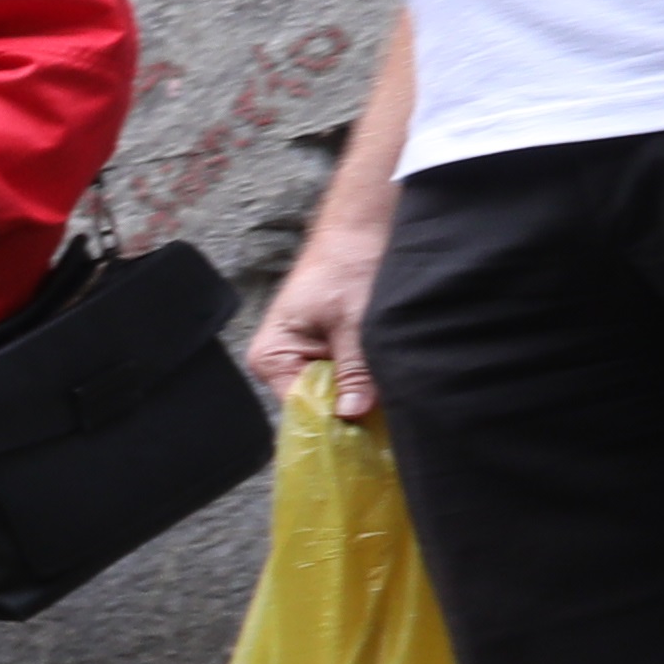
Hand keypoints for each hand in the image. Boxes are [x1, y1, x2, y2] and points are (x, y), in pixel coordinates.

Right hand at [248, 215, 384, 419]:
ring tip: (391, 392)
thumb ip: (355, 369)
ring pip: (337, 393)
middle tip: (389, 412)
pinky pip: (346, 379)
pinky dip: (368, 380)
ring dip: (364, 391)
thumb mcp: (356, 322)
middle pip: (319, 404)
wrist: (360, 231)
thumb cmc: (347, 266)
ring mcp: (305, 358)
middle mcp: (282, 363)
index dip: (335, 419)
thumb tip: (353, 414)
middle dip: (353, 406)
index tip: (369, 432)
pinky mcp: (327, 352)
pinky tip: (387, 380)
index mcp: (272, 356)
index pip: (301, 407)